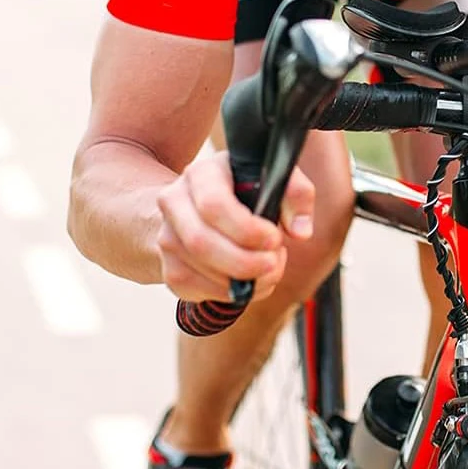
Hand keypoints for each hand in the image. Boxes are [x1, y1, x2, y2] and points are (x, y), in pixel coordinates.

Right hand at [155, 150, 315, 303]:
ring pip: (197, 271)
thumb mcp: (274, 178)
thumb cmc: (247, 190)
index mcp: (201, 174)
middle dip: (244, 262)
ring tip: (268, 271)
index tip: (275, 239)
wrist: (203, 206)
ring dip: (240, 281)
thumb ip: (296, 195)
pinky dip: (228, 294)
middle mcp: (174, 203)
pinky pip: (194, 290)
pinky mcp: (169, 268)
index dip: (247, 229)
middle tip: (273, 264)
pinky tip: (249, 283)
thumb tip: (301, 231)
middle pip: (201, 243)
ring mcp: (166, 237)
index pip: (214, 205)